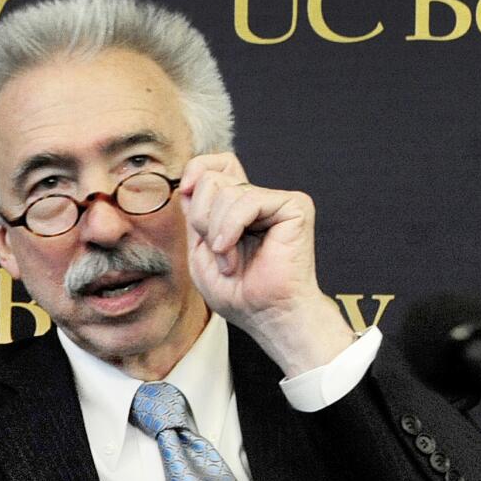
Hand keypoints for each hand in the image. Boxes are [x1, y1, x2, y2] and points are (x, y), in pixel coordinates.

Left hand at [178, 153, 353, 375]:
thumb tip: (190, 180)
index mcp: (237, 208)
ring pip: (226, 191)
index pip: (215, 165)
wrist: (267, 315)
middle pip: (213, 178)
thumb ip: (194, 213)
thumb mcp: (199, 250)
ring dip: (217, 232)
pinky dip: (231, 228)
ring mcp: (277, 201)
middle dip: (202, 218)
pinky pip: (248, 200)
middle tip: (217, 250)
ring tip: (229, 260)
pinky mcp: (294, 206)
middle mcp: (258, 200)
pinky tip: (232, 252)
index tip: (186, 190)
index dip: (197, 170)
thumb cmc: (238, 293)